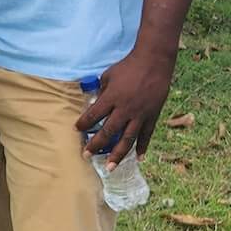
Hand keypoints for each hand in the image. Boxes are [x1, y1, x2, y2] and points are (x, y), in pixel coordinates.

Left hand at [75, 44, 175, 166]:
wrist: (154, 62)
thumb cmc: (128, 67)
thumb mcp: (108, 76)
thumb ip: (102, 91)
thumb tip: (95, 103)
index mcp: (112, 98)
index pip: (94, 115)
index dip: (83, 124)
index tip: (76, 130)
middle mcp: (125, 109)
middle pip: (108, 132)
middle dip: (95, 145)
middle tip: (85, 155)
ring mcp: (140, 114)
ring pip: (127, 139)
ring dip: (118, 155)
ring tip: (110, 167)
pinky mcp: (153, 116)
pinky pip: (147, 135)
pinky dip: (143, 147)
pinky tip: (139, 158)